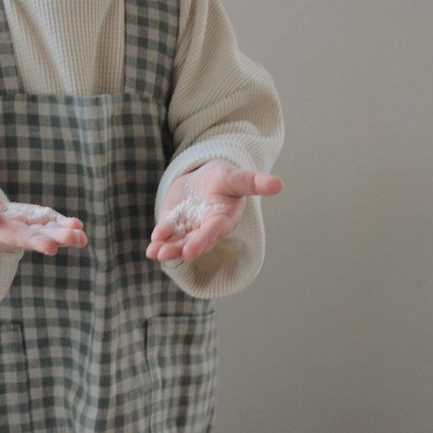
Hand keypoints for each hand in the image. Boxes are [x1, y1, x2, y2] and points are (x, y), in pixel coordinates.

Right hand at [0, 190, 86, 257]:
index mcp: (0, 233)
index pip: (19, 238)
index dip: (35, 242)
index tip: (51, 247)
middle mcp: (16, 234)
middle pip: (38, 237)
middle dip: (58, 238)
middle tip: (78, 239)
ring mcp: (25, 228)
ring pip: (46, 232)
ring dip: (65, 234)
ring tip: (82, 236)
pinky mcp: (30, 221)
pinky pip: (48, 224)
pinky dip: (62, 225)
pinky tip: (78, 226)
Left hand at [146, 160, 282, 263]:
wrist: (205, 177)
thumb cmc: (224, 177)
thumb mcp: (237, 176)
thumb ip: (254, 182)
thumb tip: (279, 184)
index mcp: (223, 220)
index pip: (212, 233)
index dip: (201, 241)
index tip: (189, 251)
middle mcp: (205, 230)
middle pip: (192, 242)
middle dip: (179, 249)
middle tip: (165, 255)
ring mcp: (188, 229)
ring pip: (177, 242)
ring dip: (166, 249)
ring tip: (154, 253)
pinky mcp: (174, 225)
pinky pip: (166, 235)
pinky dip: (159, 239)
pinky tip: (152, 242)